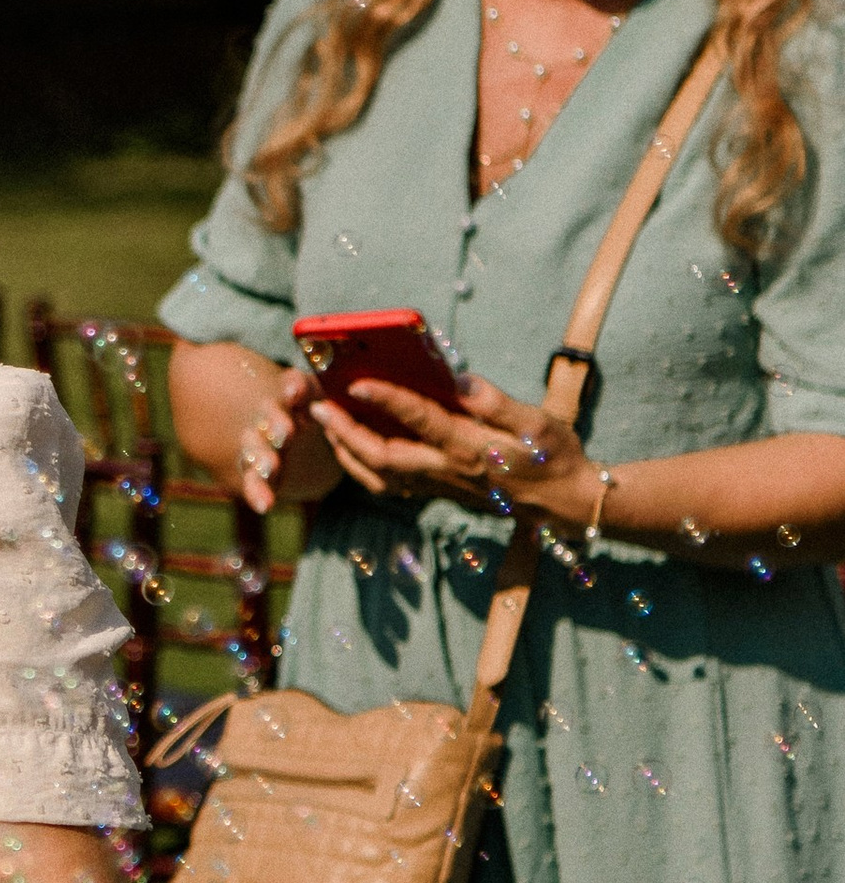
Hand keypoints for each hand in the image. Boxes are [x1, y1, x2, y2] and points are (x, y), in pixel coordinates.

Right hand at [234, 367, 339, 517]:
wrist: (294, 439)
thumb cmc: (308, 412)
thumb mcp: (313, 396)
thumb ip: (304, 390)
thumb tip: (298, 392)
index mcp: (292, 397)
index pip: (293, 388)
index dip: (294, 389)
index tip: (296, 394)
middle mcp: (270, 420)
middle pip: (271, 418)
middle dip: (276, 425)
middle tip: (286, 433)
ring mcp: (260, 446)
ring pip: (257, 451)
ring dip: (263, 459)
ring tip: (270, 468)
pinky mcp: (257, 473)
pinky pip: (254, 483)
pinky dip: (257, 493)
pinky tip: (263, 506)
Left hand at [321, 372, 594, 523]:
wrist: (565, 503)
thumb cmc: (555, 456)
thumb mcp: (538, 423)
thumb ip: (497, 402)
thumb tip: (460, 379)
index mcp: (471, 448)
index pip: (420, 421)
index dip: (387, 399)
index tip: (359, 381)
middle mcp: (448, 471)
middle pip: (382, 456)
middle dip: (344, 431)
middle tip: (318, 405)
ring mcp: (440, 486)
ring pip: (378, 477)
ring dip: (346, 452)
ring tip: (327, 424)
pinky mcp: (439, 493)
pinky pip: (389, 485)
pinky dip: (362, 467)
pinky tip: (353, 446)